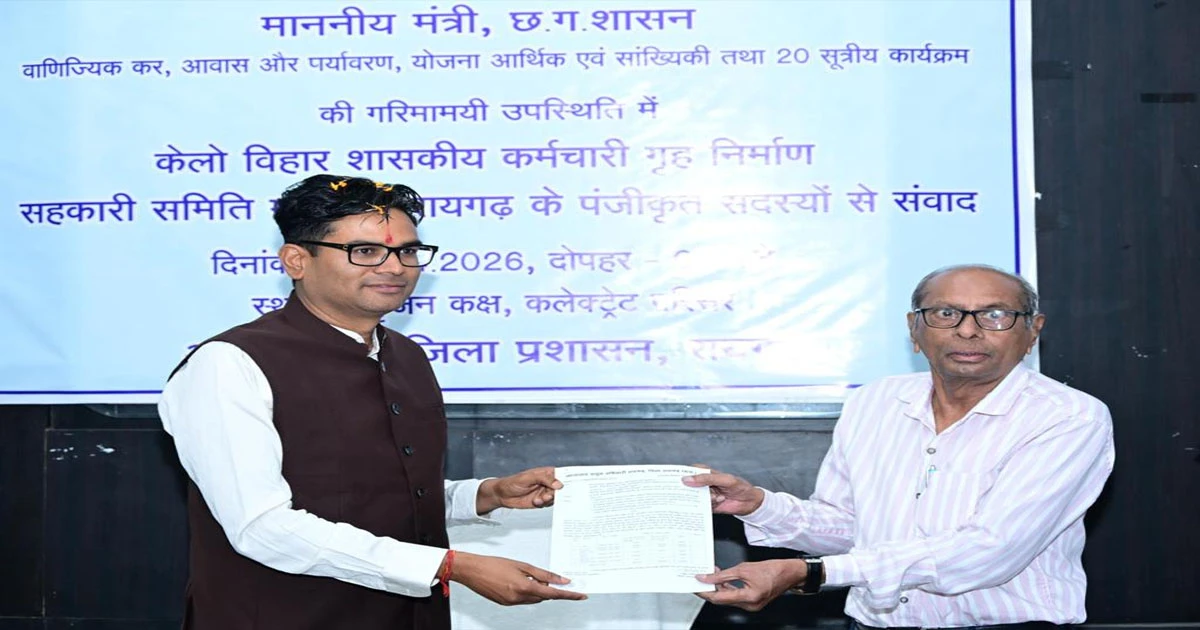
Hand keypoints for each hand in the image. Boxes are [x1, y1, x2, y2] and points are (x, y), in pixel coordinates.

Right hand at [450, 551, 587, 604]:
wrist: (472, 571)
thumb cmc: (494, 564)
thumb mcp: (522, 565)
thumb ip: (543, 574)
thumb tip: (561, 580)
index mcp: (524, 587)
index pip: (553, 594)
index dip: (568, 595)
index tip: (580, 595)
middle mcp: (519, 598)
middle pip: (543, 597)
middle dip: (551, 590)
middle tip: (557, 581)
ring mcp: (511, 603)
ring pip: (533, 599)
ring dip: (538, 591)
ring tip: (533, 577)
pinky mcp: (505, 604)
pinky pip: (523, 600)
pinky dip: (527, 592)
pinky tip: (522, 582)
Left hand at [477, 466, 561, 514]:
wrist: (502, 495)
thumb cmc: (513, 482)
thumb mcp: (528, 477)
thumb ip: (544, 479)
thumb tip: (558, 484)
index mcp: (547, 473)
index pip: (561, 474)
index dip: (567, 479)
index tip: (568, 485)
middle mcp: (548, 482)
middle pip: (561, 489)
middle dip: (556, 493)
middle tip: (548, 495)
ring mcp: (545, 492)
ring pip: (555, 498)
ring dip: (547, 500)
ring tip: (538, 499)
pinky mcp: (541, 501)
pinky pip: (548, 504)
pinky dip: (542, 504)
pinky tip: (535, 502)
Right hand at [682, 468, 764, 515]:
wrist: (749, 502)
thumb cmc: (739, 486)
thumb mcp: (724, 479)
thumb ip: (706, 479)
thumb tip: (687, 479)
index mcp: (706, 473)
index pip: (689, 471)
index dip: (681, 474)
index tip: (674, 479)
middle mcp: (704, 484)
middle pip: (689, 486)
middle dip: (689, 490)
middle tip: (694, 490)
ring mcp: (705, 495)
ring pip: (695, 498)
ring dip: (705, 498)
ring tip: (717, 496)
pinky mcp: (708, 505)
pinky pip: (701, 507)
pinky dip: (709, 505)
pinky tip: (719, 501)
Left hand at [695, 559, 806, 611]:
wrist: (789, 573)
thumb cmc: (772, 570)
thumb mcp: (744, 568)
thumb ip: (723, 574)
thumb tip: (708, 577)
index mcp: (749, 597)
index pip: (719, 598)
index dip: (705, 592)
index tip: (696, 585)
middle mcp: (750, 605)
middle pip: (722, 600)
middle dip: (710, 590)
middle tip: (699, 580)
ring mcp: (752, 605)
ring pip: (728, 599)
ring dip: (718, 588)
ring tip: (709, 576)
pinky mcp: (752, 602)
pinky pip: (736, 597)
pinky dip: (728, 589)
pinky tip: (722, 580)